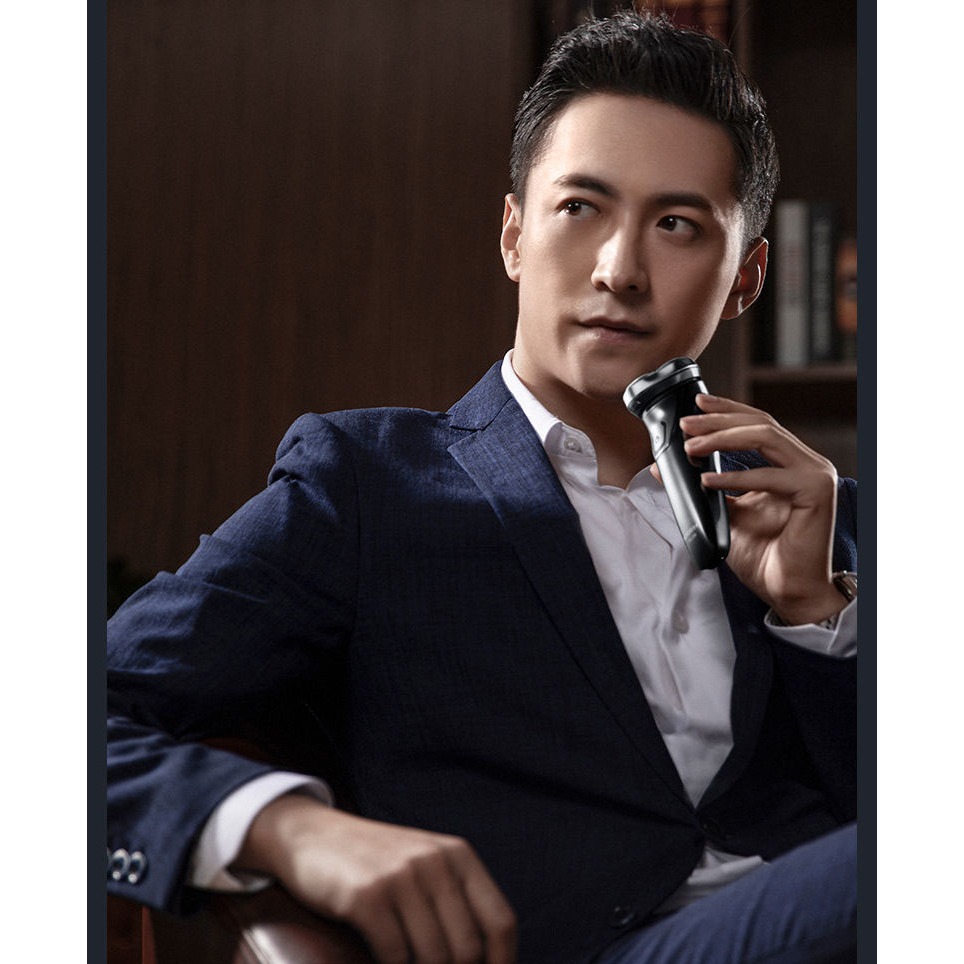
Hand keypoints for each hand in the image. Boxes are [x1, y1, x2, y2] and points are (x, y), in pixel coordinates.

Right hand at [234, 795, 516, 963]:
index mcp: (458, 855)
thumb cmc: (374, 862)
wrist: (312, 835)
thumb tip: (482, 960)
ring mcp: (401, 876)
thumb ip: (455, 901)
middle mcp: (435, 861)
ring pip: (434, 958)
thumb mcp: (424, 866)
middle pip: (469, 949)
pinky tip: (381, 963)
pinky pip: (396, 957)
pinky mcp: (367, 896)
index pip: (501, 922)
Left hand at [678, 394, 844, 624]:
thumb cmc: (764, 557)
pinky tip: (708, 482)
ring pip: (766, 437)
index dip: (726, 410)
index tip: (695, 405)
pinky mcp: (816, 493)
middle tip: (684, 426)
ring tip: (690, 449)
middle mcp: (807, 463)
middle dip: (718, 421)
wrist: (789, 592)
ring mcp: (815, 475)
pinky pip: (769, 476)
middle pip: (760, 424)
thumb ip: (702, 487)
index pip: (757, 424)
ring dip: (722, 439)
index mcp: (789, 464)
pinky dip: (735, 477)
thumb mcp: (724, 515)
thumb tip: (663, 467)